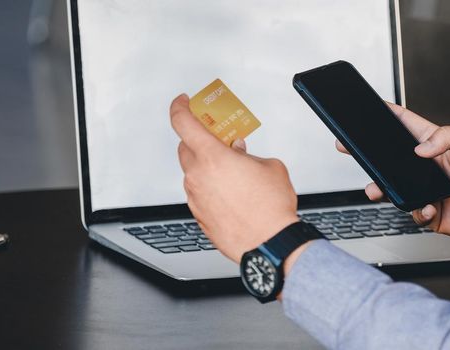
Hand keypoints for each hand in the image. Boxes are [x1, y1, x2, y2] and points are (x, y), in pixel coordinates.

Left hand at [170, 94, 299, 262]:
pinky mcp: (199, 216)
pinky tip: (230, 192)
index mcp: (212, 157)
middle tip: (218, 139)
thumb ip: (251, 155)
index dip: (180, 107)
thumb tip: (244, 155)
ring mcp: (195, 198)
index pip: (182, 122)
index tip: (183, 102)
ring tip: (231, 170)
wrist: (269, 243)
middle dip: (200, 140)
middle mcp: (197, 176)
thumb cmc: (270, 208)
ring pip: (193, 172)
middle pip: (185, 147)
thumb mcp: (270, 166)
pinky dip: (210, 187)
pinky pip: (199, 194)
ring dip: (207, 166)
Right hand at [337, 103, 449, 251]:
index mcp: (438, 143)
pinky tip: (430, 207)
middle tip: (349, 146)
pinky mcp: (431, 213)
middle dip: (367, 152)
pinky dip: (417, 211)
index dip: (387, 114)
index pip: (406, 124)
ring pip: (393, 187)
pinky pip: (412, 212)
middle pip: (390, 156)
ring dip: (381, 187)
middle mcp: (428, 166)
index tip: (368, 106)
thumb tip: (421, 148)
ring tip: (377, 188)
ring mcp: (426, 190)